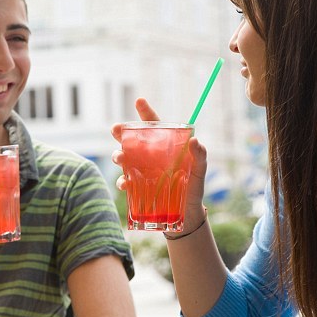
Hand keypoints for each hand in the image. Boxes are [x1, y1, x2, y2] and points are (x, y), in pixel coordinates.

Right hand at [111, 98, 207, 234]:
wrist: (188, 214)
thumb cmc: (194, 186)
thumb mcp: (200, 169)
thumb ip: (200, 155)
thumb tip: (195, 141)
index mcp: (164, 146)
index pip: (154, 125)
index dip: (146, 112)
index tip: (139, 101)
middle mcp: (149, 156)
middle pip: (131, 140)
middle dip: (120, 133)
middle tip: (115, 129)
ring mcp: (141, 171)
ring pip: (123, 159)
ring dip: (118, 156)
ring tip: (120, 159)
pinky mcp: (137, 188)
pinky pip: (125, 182)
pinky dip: (122, 182)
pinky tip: (124, 185)